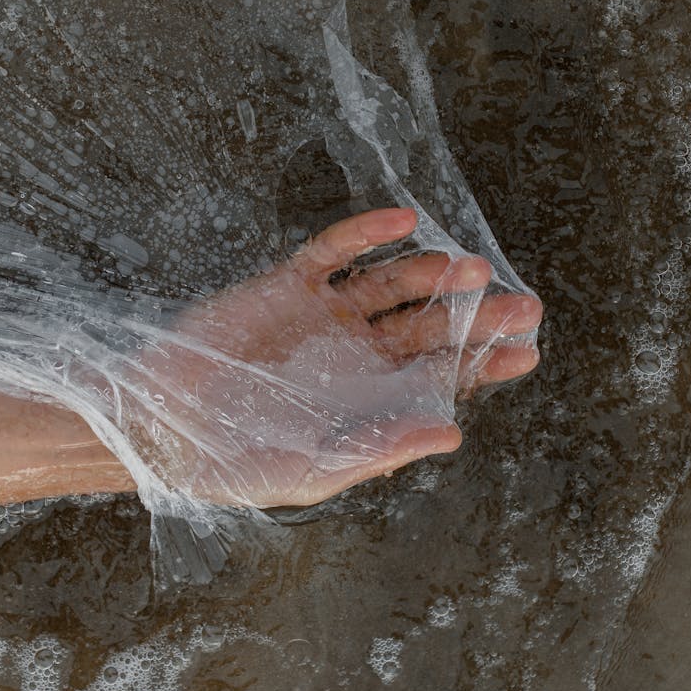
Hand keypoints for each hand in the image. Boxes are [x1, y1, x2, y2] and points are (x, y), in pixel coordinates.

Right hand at [142, 208, 541, 507]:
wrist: (162, 429)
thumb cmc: (239, 463)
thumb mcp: (314, 470)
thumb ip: (381, 448)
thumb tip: (454, 433)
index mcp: (373, 398)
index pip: (442, 375)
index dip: (485, 362)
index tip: (528, 351)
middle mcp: (358, 352)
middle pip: (431, 325)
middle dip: (476, 315)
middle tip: (522, 304)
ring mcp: (325, 315)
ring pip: (392, 283)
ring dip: (431, 271)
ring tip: (468, 266)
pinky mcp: (287, 285)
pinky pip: (333, 251)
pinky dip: (366, 233)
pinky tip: (402, 221)